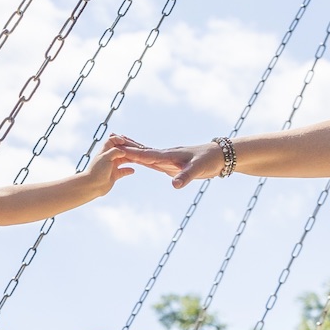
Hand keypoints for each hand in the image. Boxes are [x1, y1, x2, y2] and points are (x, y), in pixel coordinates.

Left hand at [84, 137, 136, 195]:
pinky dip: (128, 170)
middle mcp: (109, 158)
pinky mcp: (114, 175)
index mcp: (105, 151)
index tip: (125, 141)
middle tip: (136, 150)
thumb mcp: (105, 157)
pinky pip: (123, 171)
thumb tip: (124, 151)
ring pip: (123, 160)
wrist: (92, 186)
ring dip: (130, 159)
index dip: (118, 139)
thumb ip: (115, 152)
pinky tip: (132, 171)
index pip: (112, 141)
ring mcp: (112, 166)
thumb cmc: (96, 170)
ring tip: (137, 159)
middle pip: (120, 150)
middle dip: (127, 149)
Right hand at [107, 134, 222, 188]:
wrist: (219, 156)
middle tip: (109, 143)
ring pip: (146, 156)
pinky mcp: (171, 165)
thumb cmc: (209, 160)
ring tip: (117, 149)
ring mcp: (167, 159)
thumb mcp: (198, 169)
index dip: (132, 153)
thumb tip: (174, 185)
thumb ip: (185, 177)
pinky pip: (153, 162)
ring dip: (132, 153)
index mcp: (169, 155)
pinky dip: (143, 160)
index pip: (147, 154)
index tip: (117, 150)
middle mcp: (166, 155)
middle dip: (127, 149)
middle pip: (143, 152)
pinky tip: (138, 160)